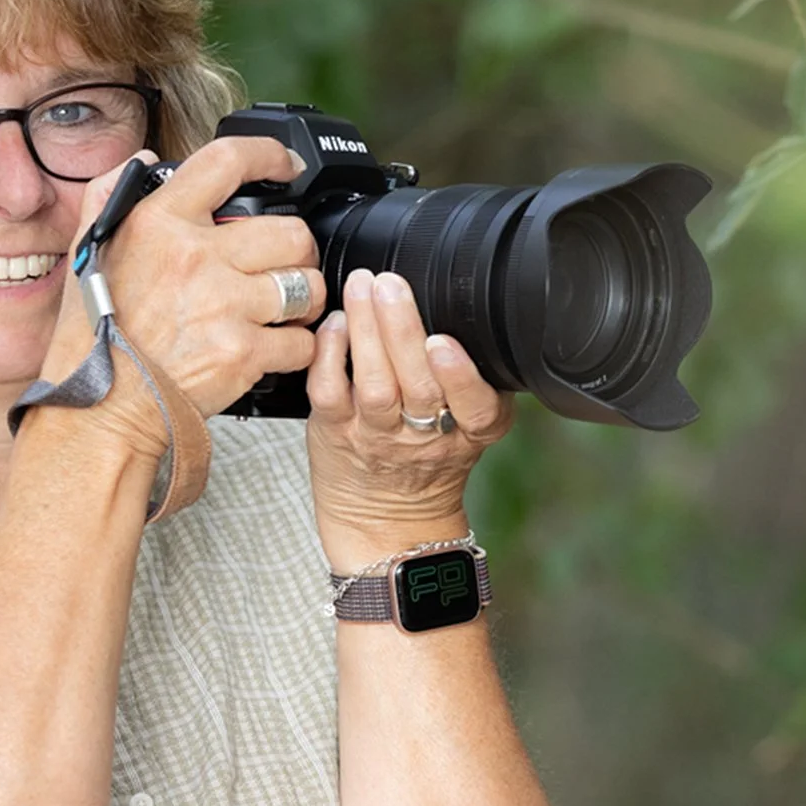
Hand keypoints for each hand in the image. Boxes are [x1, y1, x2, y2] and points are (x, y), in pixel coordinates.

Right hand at [43, 136, 326, 428]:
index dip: (270, 155)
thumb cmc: (92, 338)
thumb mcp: (87, 253)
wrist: (99, 410)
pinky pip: (301, 340)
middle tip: (284, 266)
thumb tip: (145, 162)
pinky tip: (272, 350)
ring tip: (284, 310)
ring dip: (303, 299)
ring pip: (306, 285)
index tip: (288, 165)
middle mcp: (196, 257)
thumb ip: (111, 196)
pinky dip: (295, 348)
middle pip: (290, 232)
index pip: (227, 161)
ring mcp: (224, 305)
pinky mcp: (243, 353)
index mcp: (158, 222)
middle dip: (296, 251)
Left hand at [305, 269, 513, 557]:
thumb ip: (470, 380)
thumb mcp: (470, 425)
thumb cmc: (426, 460)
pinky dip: (330, 354)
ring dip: (366, 332)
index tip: (443, 343)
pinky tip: (335, 324)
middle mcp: (425, 437)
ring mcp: (377, 436)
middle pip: (418, 385)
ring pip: (374, 385)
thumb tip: (458, 304)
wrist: (386, 521)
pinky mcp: (336, 432)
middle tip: (390, 283)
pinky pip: (329, 392)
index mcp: (471, 430)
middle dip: (402, 329)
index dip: (460, 376)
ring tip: (361, 286)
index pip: (475, 407)